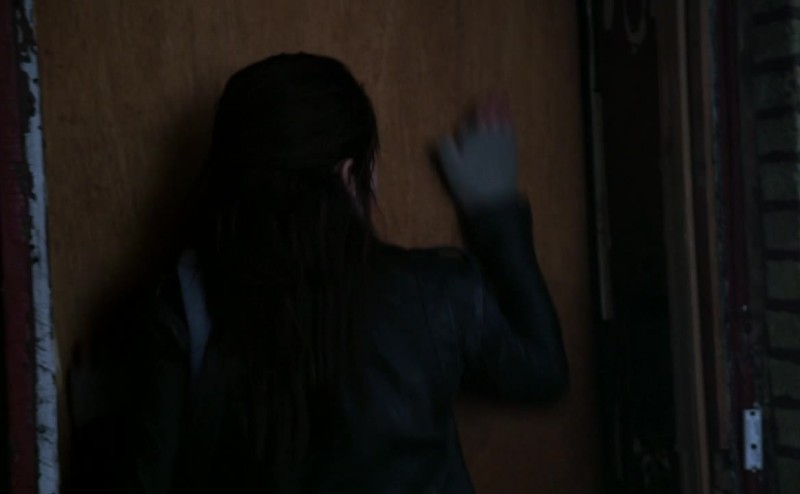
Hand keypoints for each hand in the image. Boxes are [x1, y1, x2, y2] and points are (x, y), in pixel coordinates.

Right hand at [437, 95, 518, 211]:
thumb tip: (442, 135)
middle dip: (489, 104)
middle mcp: (487, 136)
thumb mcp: (451, 169)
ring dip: (501, 107)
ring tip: (502, 95)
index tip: (475, 104)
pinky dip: (510, 121)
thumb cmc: (469, 185)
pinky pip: (511, 130)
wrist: (494, 200)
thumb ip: (445, 148)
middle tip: (493, 91)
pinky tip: (510, 117)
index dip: (472, 115)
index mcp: (471, 139)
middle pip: (487, 116)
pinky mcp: (511, 151)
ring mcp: (501, 143)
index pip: (469, 123)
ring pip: (501, 120)